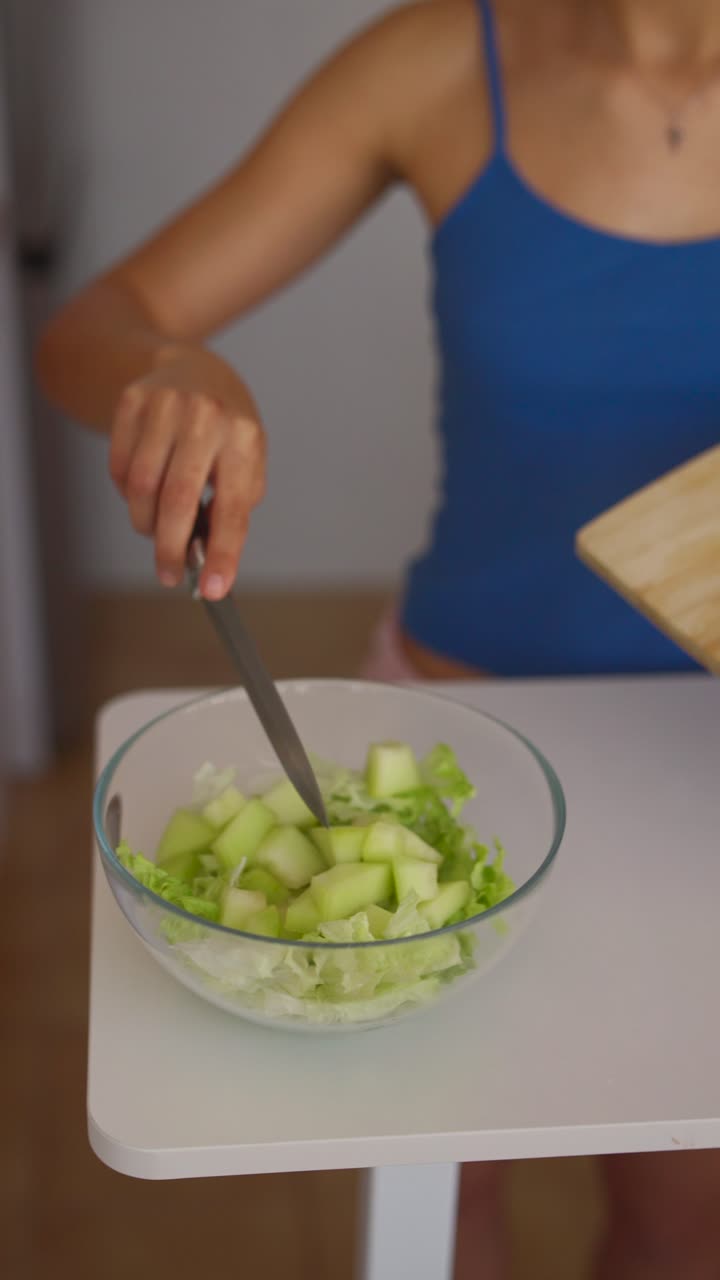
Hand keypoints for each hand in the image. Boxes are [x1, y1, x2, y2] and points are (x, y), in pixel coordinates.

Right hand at [108, 348, 265, 598]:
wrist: (191, 367)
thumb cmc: (225, 427)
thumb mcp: (246, 459)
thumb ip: (232, 504)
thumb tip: (208, 554)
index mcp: (242, 437)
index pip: (232, 508)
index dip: (222, 553)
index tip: (213, 589)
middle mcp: (204, 417)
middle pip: (177, 499)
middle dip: (171, 548)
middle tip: (169, 574)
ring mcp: (164, 406)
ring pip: (141, 488)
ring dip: (147, 521)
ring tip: (158, 526)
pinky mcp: (131, 402)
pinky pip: (119, 469)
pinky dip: (127, 494)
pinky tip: (144, 491)